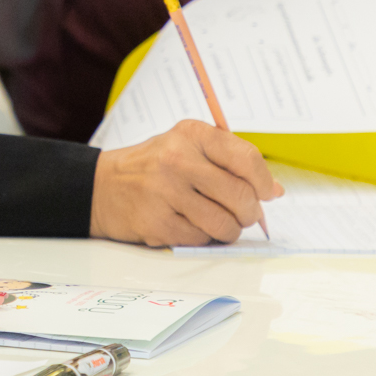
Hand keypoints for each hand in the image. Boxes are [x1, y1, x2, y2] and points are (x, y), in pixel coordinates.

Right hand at [89, 120, 282, 246]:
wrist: (102, 187)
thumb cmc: (152, 167)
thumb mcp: (186, 147)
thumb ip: (229, 161)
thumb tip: (274, 190)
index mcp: (190, 135)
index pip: (246, 159)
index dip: (264, 182)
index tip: (267, 193)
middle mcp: (177, 160)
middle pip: (240, 196)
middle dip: (249, 212)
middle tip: (243, 214)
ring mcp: (165, 192)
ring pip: (224, 223)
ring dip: (229, 230)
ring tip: (218, 222)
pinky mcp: (157, 222)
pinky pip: (201, 240)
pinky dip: (203, 238)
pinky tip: (191, 226)